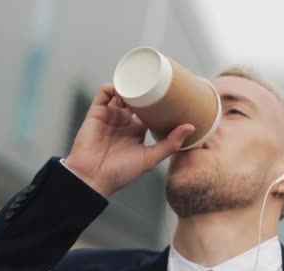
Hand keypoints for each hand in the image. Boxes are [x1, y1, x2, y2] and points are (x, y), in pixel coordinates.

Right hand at [64, 83, 194, 196]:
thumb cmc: (121, 173)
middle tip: (158, 80)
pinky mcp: (96, 113)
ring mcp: (110, 116)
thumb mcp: (151, 158)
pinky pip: (103, 93)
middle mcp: (124, 122)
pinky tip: (123, 86)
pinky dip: (112, 86)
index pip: (151, 111)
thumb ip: (170, 144)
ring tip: (140, 82)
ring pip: (121, 93)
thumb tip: (190, 127)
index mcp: (137, 131)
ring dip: (130, 86)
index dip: (159, 102)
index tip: (171, 92)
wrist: (93, 178)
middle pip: (136, 99)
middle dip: (145, 89)